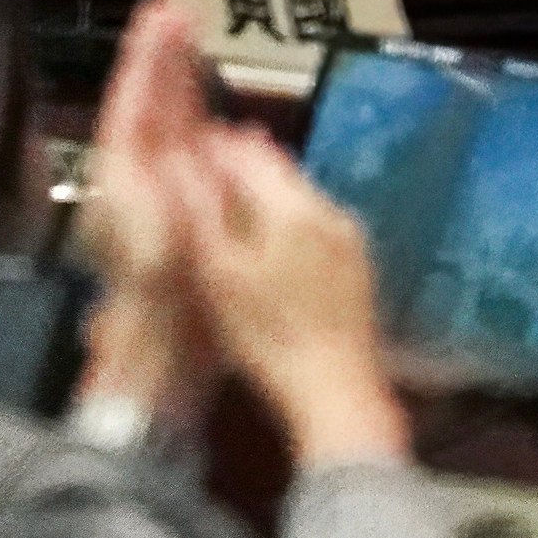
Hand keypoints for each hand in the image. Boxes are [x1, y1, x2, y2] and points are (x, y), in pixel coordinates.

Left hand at [70, 0, 225, 429]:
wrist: (159, 348)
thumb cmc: (159, 289)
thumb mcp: (151, 223)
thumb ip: (150, 169)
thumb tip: (164, 116)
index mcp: (124, 170)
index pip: (133, 97)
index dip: (148, 55)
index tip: (163, 12)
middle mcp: (132, 176)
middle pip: (146, 103)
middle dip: (161, 58)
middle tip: (178, 10)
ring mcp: (153, 195)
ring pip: (165, 124)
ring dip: (178, 83)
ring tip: (193, 43)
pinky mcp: (177, 214)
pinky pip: (183, 153)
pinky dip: (194, 123)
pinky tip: (211, 115)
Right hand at [183, 127, 409, 465]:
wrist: (336, 392)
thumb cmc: (267, 337)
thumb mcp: (220, 275)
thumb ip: (200, 212)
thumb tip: (179, 163)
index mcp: (292, 206)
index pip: (249, 152)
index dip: (214, 145)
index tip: (187, 147)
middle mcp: (328, 208)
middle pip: (278, 168)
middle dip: (240, 164)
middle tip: (204, 171)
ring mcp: (348, 236)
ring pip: (298, 195)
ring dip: (265, 191)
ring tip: (231, 206)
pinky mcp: (358, 264)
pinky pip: (316, 222)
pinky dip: (287, 220)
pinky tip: (270, 245)